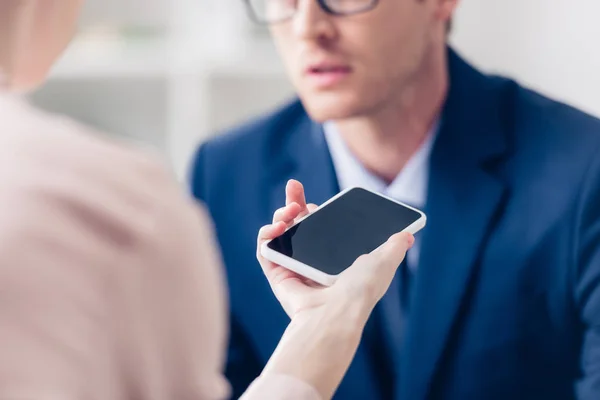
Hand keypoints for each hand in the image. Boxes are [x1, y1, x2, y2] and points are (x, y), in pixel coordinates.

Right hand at [257, 179, 414, 319]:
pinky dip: (266, 234)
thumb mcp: (384, 261)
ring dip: (281, 215)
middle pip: (296, 224)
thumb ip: (393, 246)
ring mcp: (292, 267)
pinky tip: (276, 227)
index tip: (313, 196)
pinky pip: (265, 249)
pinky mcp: (277, 274)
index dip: (313, 208)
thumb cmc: (361, 289)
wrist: (339, 311)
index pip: (319, 226)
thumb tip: (407, 235)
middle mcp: (311, 261)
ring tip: (288, 211)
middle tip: (294, 187)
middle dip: (293, 202)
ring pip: (279, 233)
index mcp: (333, 258)